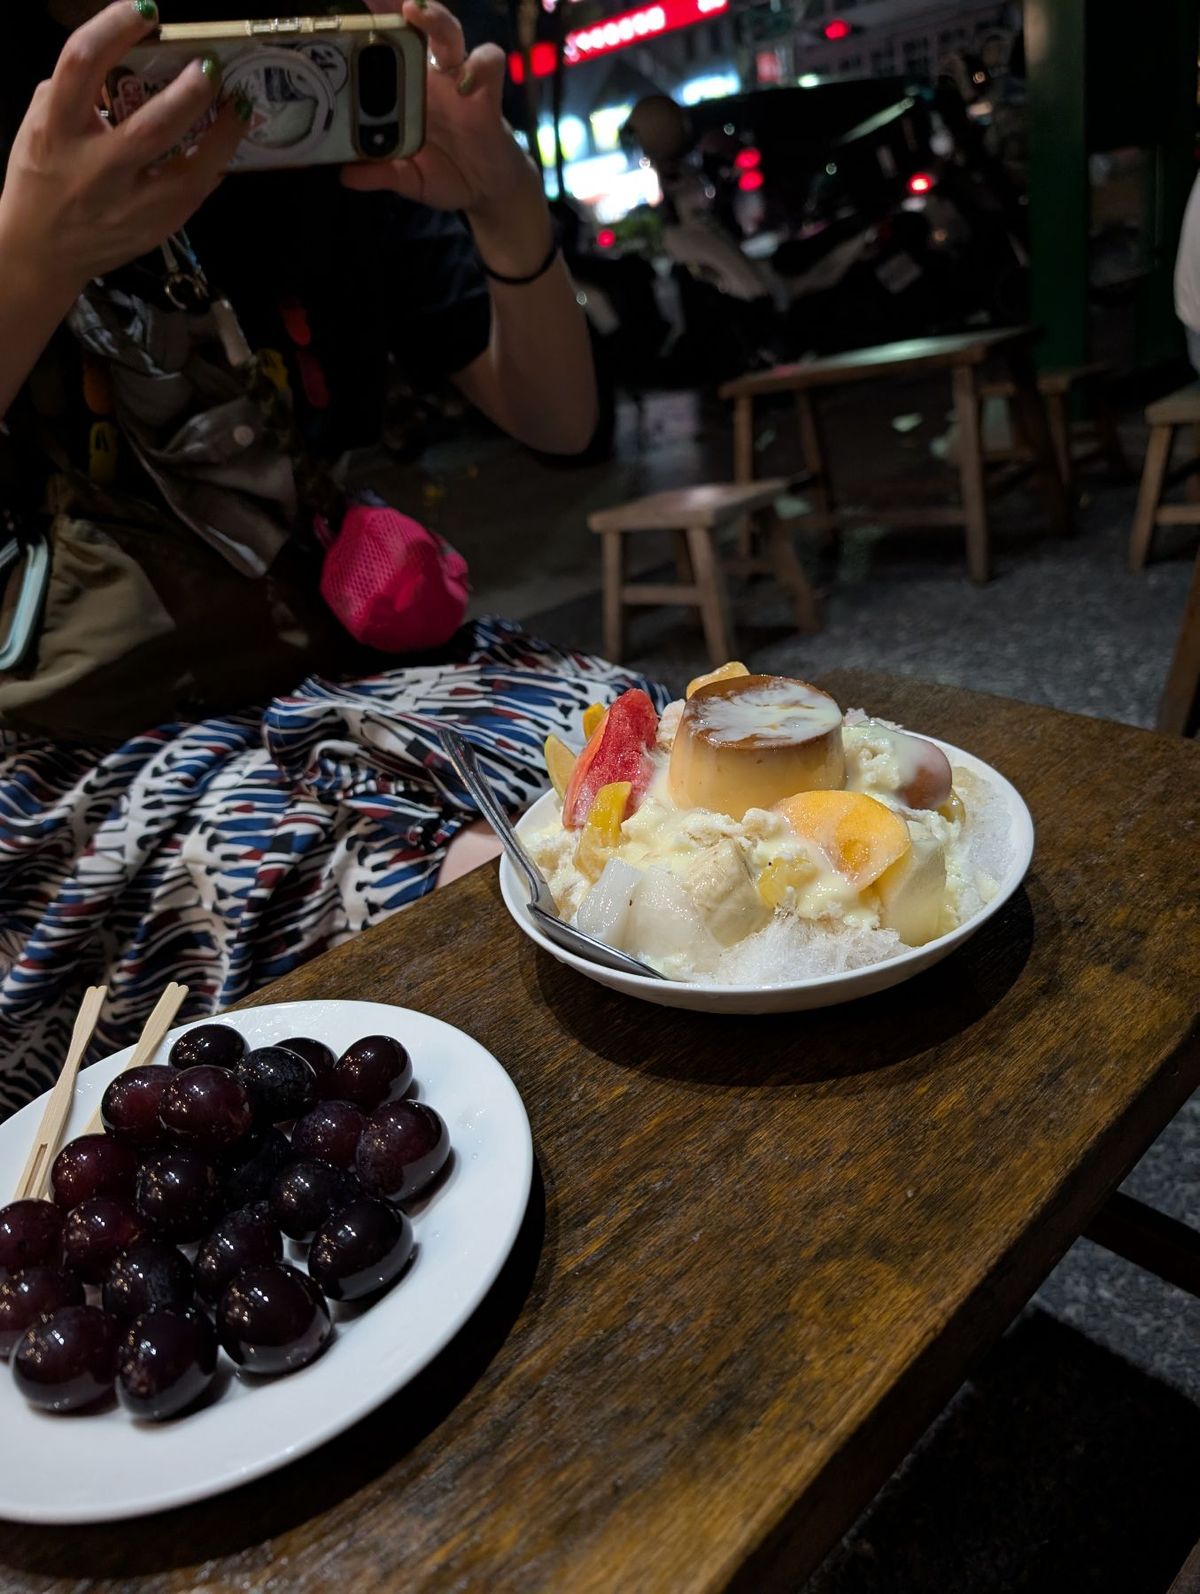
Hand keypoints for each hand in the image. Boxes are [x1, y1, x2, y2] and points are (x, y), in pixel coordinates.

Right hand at [0, 0, 245, 303]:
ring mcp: (129, 203)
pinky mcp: (154, 226)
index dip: (115, 28)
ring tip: (239, 105)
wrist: (41, 253)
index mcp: (56, 129)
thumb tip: (113, 60)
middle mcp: (95, 167)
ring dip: (222, 136)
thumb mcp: (38, 127)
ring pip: (187, 171)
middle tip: (210, 65)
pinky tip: (225, 143)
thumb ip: (68, 93)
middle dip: (187, 93)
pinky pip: (194, 192)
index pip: (81, 64)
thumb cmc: (40, 181)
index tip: (146, 9)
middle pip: (148, 126)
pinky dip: (214, 164)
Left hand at [341, 0, 542, 231]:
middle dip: (399, 6)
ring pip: (450, 33)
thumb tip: (345, 175)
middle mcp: (432, 77)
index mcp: (408, 89)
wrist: (486, 190)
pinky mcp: (489, 94)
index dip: (374, 21)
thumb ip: (381, 173)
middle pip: (418, 25)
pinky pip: (490, 63)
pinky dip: (480, 65)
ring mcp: (460, 81)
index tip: (352, 9)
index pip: (389, 44)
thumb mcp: (408, 178)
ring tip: (413, 11)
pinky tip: (465, 81)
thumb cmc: (445, 173)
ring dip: (434, 19)